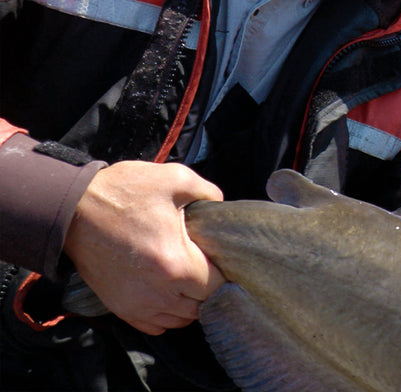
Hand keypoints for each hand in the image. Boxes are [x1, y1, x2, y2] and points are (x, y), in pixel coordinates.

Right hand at [63, 161, 225, 334]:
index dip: (224, 273)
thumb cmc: (123, 192)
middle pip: (201, 307)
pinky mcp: (120, 307)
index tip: (220, 258)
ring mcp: (137, 304)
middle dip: (209, 289)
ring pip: (179, 320)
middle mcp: (158, 293)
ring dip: (189, 304)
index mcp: (176, 264)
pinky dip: (166, 315)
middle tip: (205, 267)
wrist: (72, 209)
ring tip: (188, 280)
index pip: (217, 287)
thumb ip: (208, 192)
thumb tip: (220, 205)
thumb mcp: (174, 179)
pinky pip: (154, 326)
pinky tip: (168, 293)